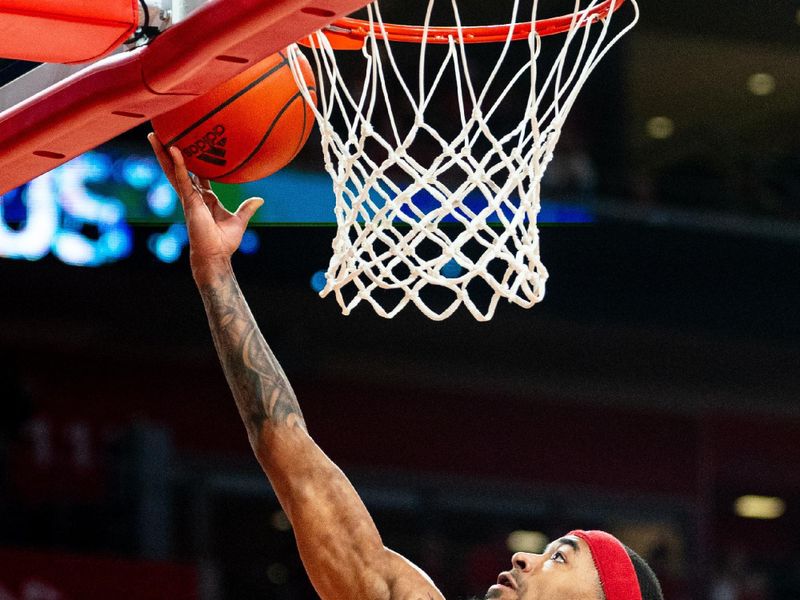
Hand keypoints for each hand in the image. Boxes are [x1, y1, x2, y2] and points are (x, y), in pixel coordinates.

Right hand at [148, 133, 263, 267]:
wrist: (216, 255)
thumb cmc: (224, 242)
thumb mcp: (239, 221)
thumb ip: (247, 209)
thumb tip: (259, 199)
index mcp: (205, 198)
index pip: (196, 175)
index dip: (191, 162)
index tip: (188, 147)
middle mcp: (193, 196)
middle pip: (178, 169)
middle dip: (169, 153)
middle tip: (162, 135)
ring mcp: (189, 197)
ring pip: (173, 171)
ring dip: (164, 153)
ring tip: (155, 136)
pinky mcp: (189, 201)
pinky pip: (182, 179)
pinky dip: (178, 164)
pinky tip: (174, 150)